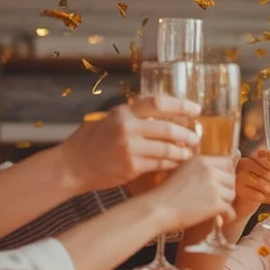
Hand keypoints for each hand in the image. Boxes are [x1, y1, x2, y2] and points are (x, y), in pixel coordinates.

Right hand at [59, 95, 202, 191]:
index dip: (181, 105)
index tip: (196, 109)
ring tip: (190, 153)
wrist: (72, 166)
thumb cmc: (89, 142)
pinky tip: (178, 164)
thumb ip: (130, 114)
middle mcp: (127, 128)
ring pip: (167, 149)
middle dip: (187, 134)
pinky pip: (160, 165)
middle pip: (167, 128)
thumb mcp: (106, 119)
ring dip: (182, 152)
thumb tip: (155, 109)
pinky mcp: (131, 167)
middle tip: (196, 137)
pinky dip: (172, 164)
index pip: (158, 103)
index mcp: (123, 112)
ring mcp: (130, 149)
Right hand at [152, 155, 236, 231]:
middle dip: (227, 189)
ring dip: (226, 202)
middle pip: (232, 178)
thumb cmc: (164, 194)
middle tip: (219, 198)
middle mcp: (209, 170)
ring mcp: (213, 187)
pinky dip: (227, 216)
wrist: (157, 209)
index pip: (227, 162)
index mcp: (200, 160)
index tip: (222, 182)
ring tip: (216, 208)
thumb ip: (198, 169)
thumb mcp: (181, 171)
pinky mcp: (215, 203)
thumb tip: (213, 174)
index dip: (226, 173)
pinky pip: (230, 210)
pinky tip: (221, 218)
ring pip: (232, 195)